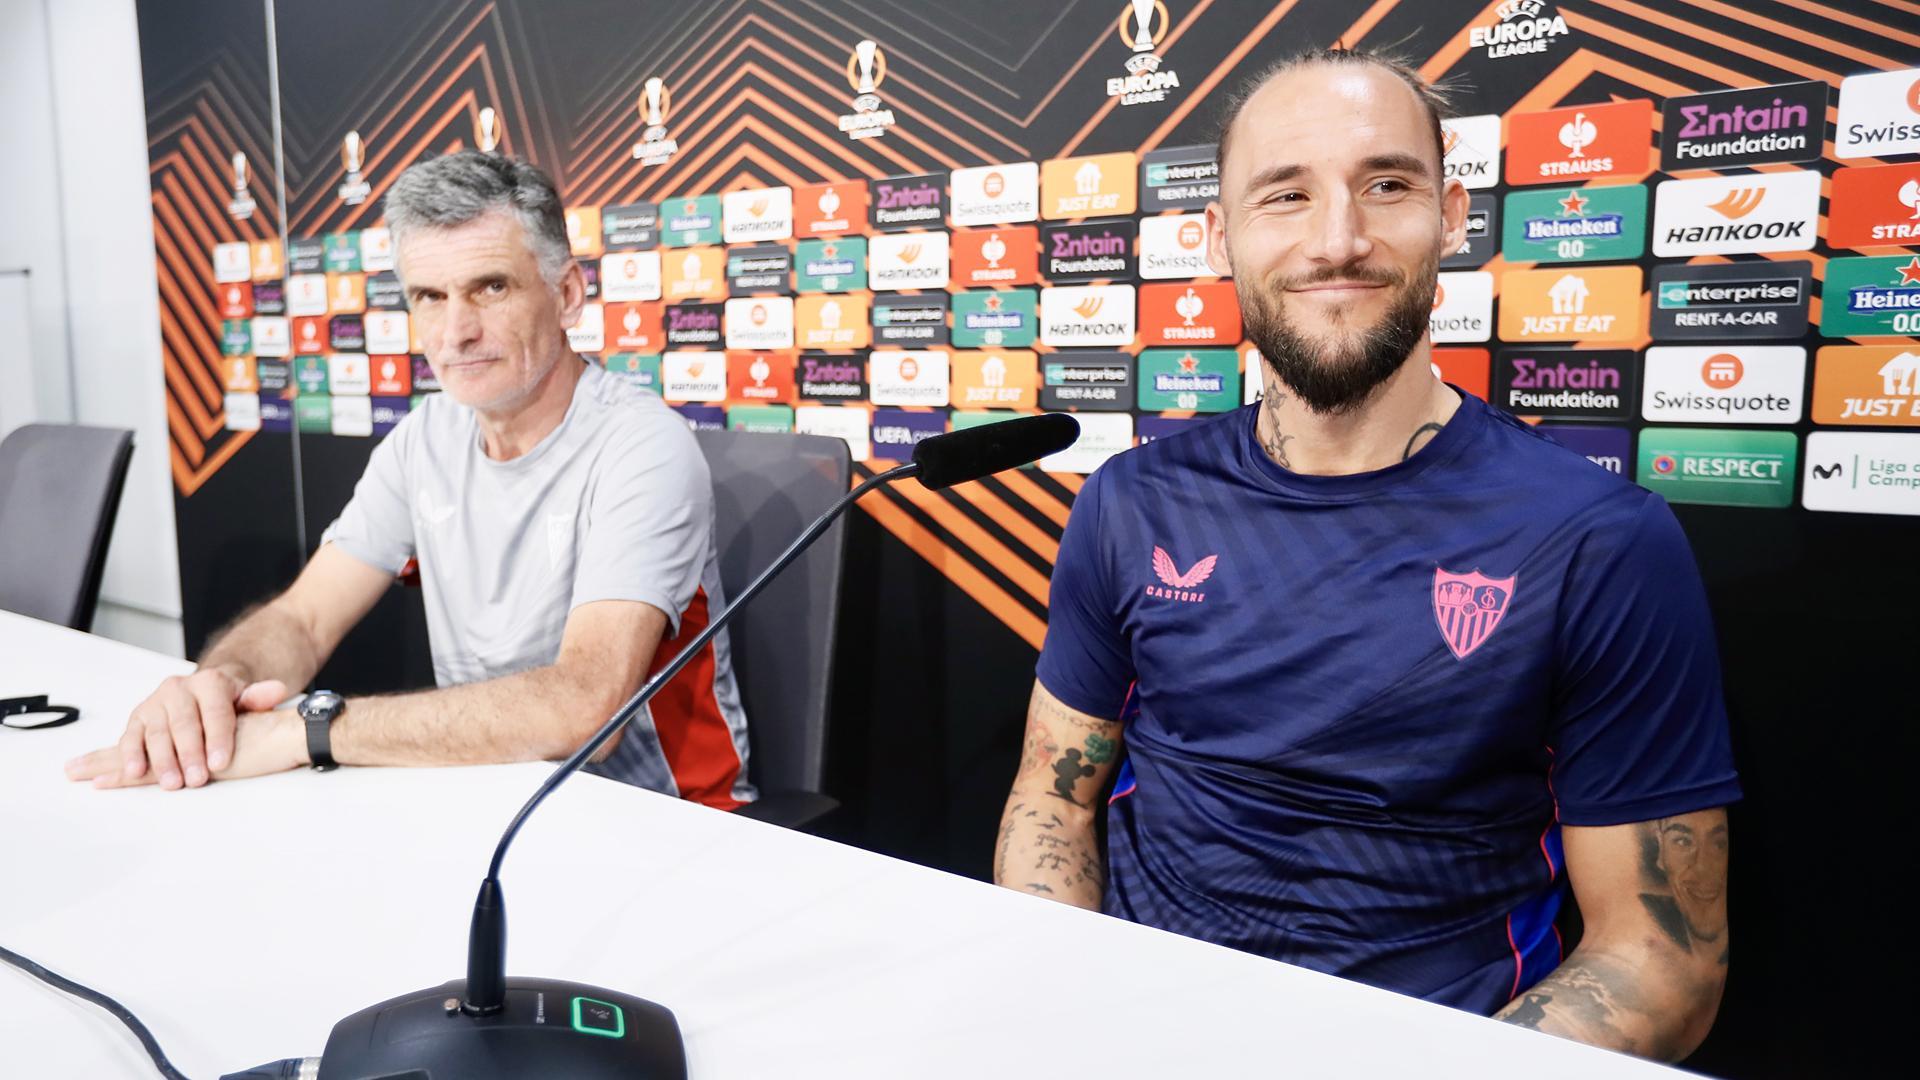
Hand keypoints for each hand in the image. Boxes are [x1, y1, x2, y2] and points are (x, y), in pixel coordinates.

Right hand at [66, 677, 294, 788]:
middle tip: (197, 778)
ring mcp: (156, 703)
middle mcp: (179, 688)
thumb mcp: (247, 698)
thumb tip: (276, 690)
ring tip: (172, 783)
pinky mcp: (138, 718)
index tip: (220, 762)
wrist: (203, 691)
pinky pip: (131, 737)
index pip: (215, 712)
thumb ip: (258, 697)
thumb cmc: (228, 702)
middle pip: (184, 724)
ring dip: (162, 760)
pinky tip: (134, 772)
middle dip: (190, 754)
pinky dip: (131, 755)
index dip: (218, 738)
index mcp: (210, 683)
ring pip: (156, 732)